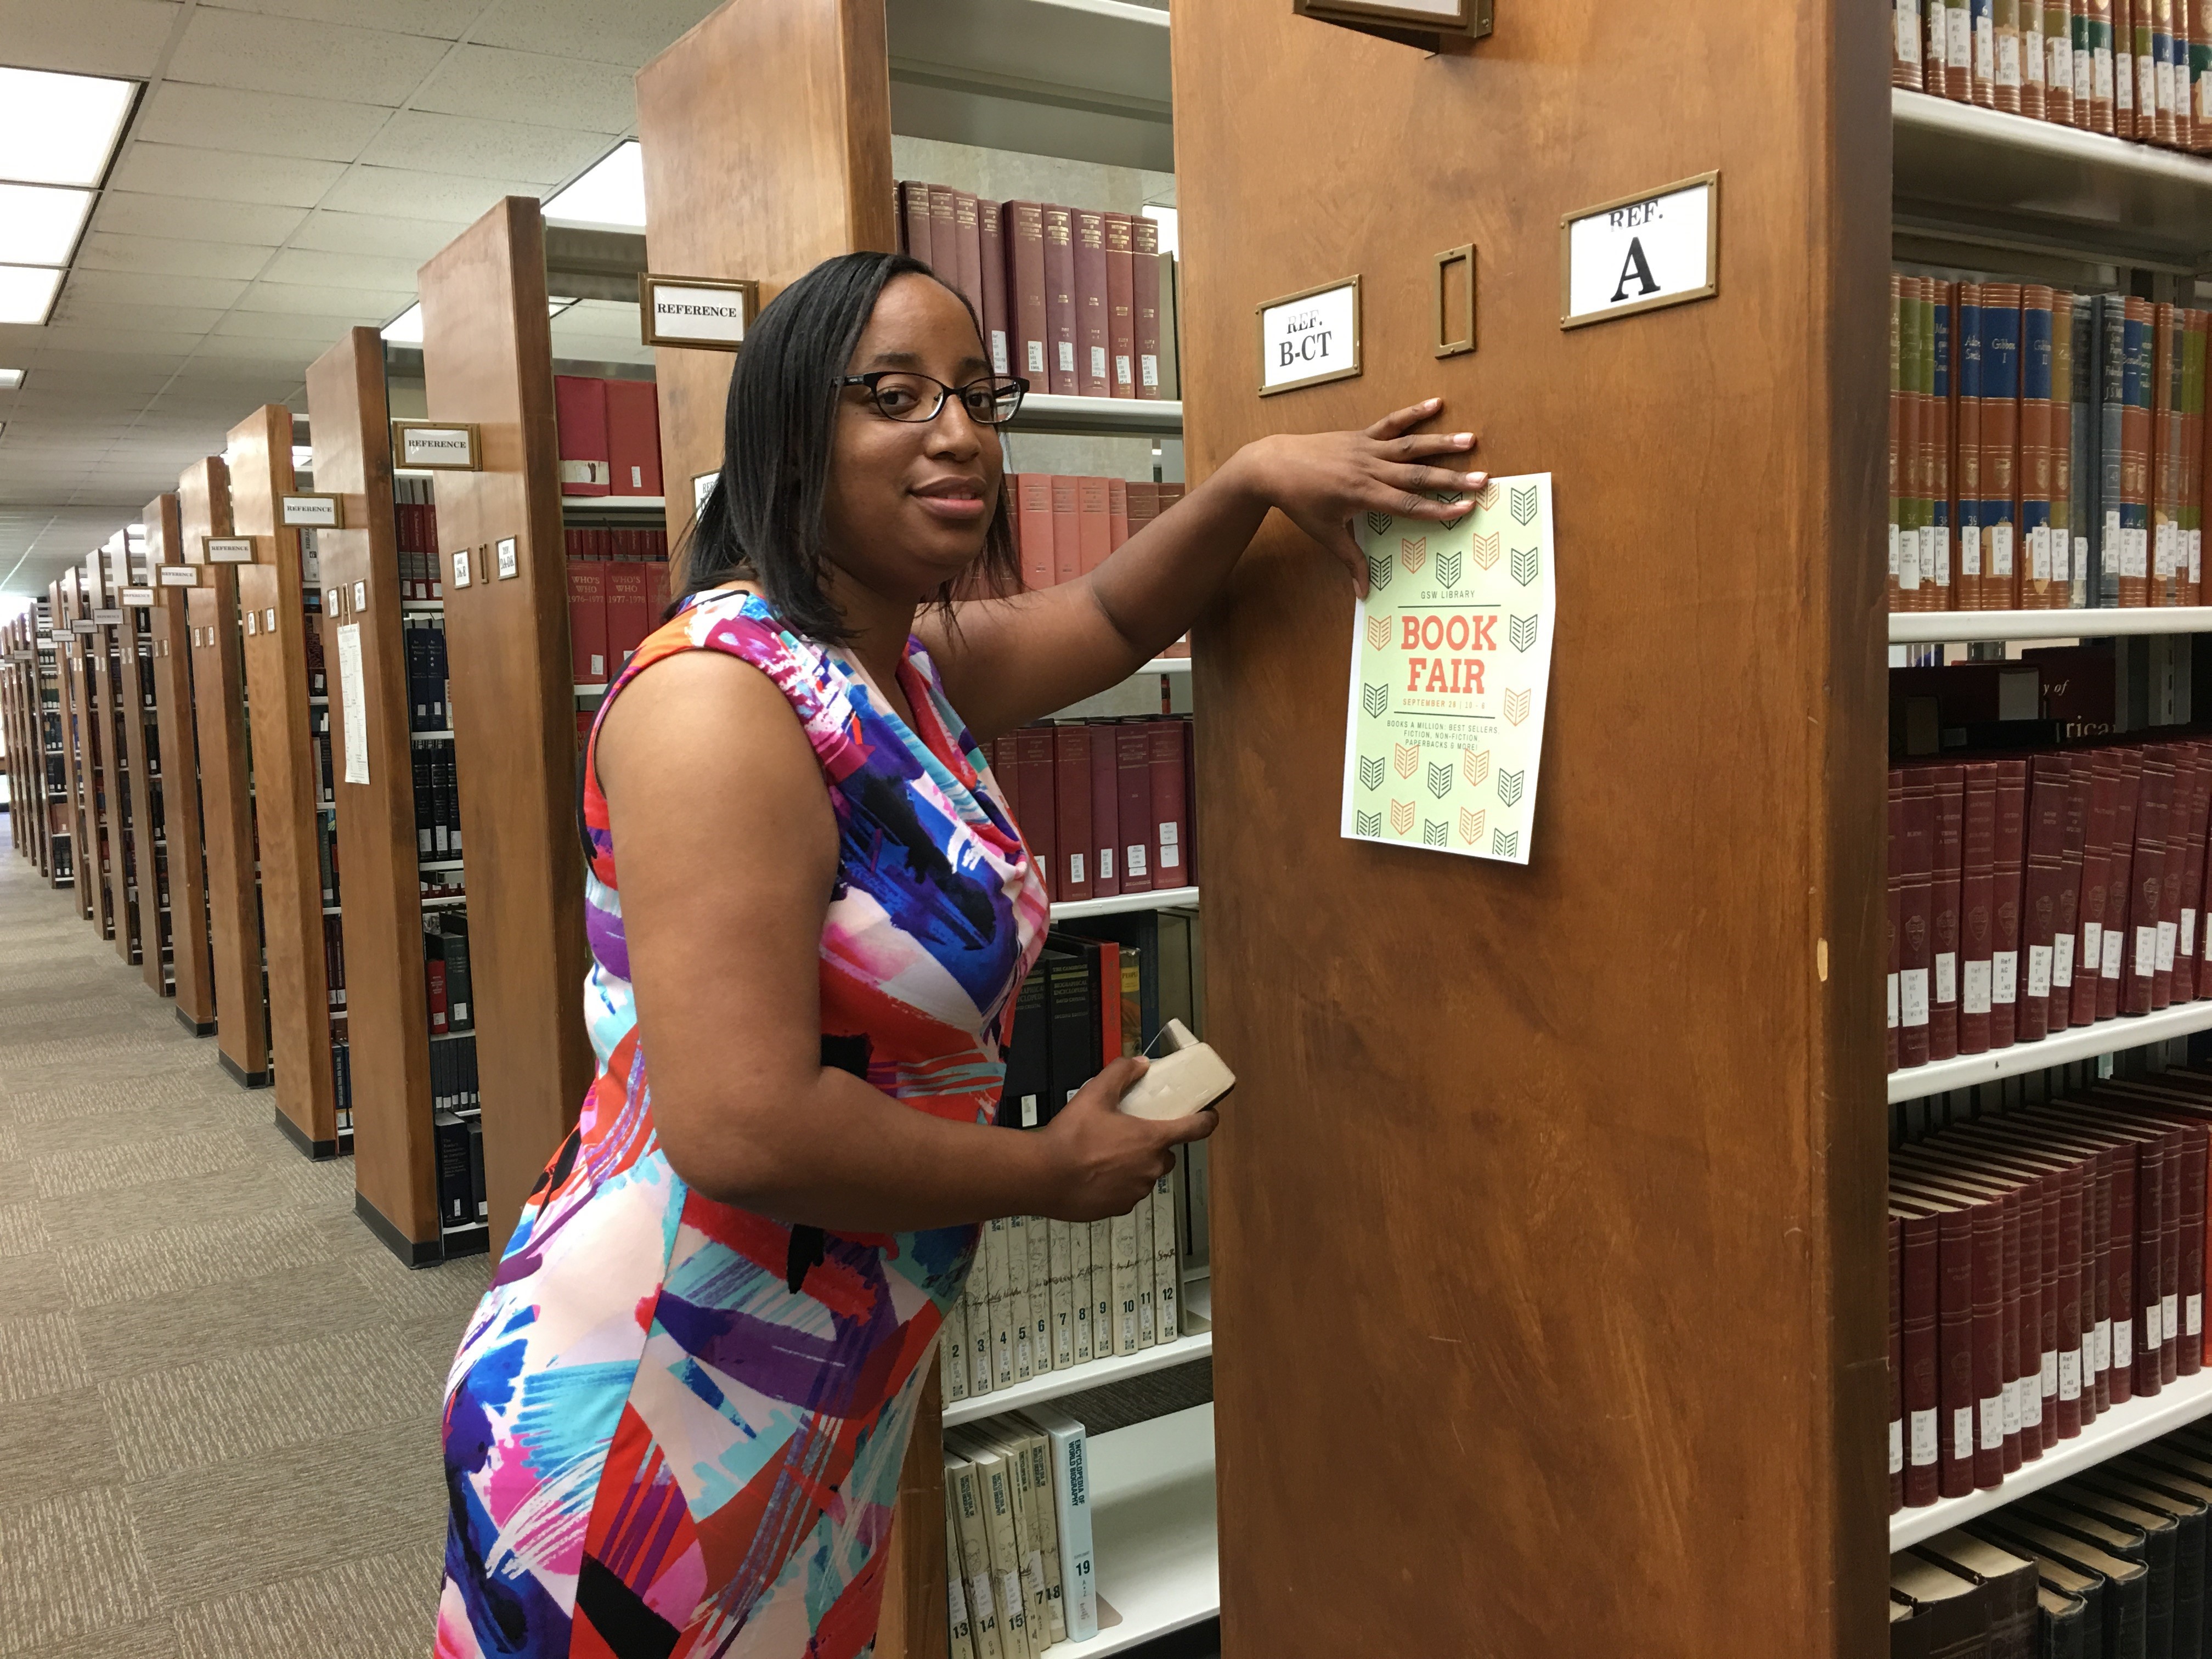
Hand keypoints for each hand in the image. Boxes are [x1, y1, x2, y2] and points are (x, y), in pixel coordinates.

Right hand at [1036, 1056, 1217, 1221]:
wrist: (1043, 1177)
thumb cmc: (1070, 1139)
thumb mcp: (1094, 1094)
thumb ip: (1121, 1073)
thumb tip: (1139, 1064)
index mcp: (1152, 1139)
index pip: (1197, 1129)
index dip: (1206, 1120)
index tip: (1208, 1115)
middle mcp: (1151, 1168)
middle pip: (1167, 1152)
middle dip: (1153, 1143)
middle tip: (1129, 1132)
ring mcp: (1137, 1191)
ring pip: (1146, 1173)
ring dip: (1135, 1163)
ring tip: (1106, 1153)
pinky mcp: (1120, 1207)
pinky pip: (1129, 1191)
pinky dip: (1119, 1183)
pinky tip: (1097, 1173)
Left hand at [1231, 398, 1483, 596]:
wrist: (1274, 466)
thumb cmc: (1299, 503)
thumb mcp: (1325, 534)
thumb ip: (1349, 561)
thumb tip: (1364, 593)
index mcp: (1362, 495)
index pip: (1407, 505)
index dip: (1438, 509)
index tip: (1466, 509)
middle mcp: (1369, 469)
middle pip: (1417, 475)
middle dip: (1451, 479)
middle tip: (1482, 480)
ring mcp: (1366, 449)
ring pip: (1410, 445)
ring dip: (1441, 443)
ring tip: (1471, 440)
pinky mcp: (1361, 435)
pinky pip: (1391, 423)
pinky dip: (1413, 412)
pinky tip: (1437, 403)